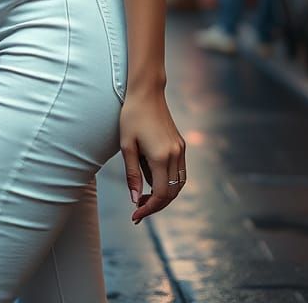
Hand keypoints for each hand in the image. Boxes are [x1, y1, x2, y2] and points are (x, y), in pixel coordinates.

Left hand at [119, 88, 186, 224]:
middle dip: (155, 205)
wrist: (146, 92)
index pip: (160, 194)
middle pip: (171, 193)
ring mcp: (180, 149)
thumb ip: (132, 174)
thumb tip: (135, 199)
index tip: (135, 215)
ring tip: (144, 196)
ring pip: (178, 184)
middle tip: (137, 210)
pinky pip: (178, 172)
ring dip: (164, 195)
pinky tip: (151, 178)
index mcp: (160, 156)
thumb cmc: (132, 116)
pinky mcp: (180, 145)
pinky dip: (168, 182)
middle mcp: (174, 155)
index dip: (149, 208)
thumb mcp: (127, 146)